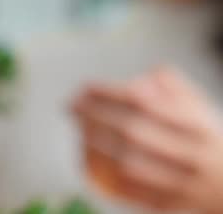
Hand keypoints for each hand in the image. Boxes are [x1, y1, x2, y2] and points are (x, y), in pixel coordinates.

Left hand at [73, 68, 222, 213]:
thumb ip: (175, 89)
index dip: (109, 93)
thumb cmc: (208, 143)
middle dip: (94, 116)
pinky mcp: (173, 207)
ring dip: (96, 146)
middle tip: (71, 106)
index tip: (84, 87)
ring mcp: (184, 184)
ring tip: (79, 131)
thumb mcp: (202, 111)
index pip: (145, 102)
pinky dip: (106, 175)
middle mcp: (194, 155)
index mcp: (200, 126)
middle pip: (133, 131)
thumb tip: (140, 78)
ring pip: (129, 163)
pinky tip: (88, 161)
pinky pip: (131, 191)